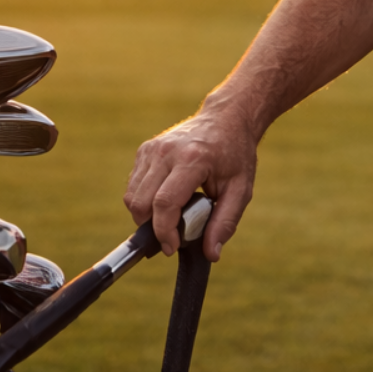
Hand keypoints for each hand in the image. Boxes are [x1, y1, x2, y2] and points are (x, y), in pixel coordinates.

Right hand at [124, 102, 257, 260]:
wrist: (226, 118)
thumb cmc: (235, 155)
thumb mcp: (240, 190)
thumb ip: (225, 223)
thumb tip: (210, 254)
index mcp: (192, 159)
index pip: (165, 203)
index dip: (164, 232)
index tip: (172, 248)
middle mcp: (167, 152)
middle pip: (141, 202)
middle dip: (151, 228)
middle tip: (171, 237)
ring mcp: (152, 148)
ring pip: (132, 196)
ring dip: (145, 216)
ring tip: (169, 219)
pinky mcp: (145, 149)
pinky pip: (133, 185)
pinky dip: (143, 201)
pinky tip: (164, 201)